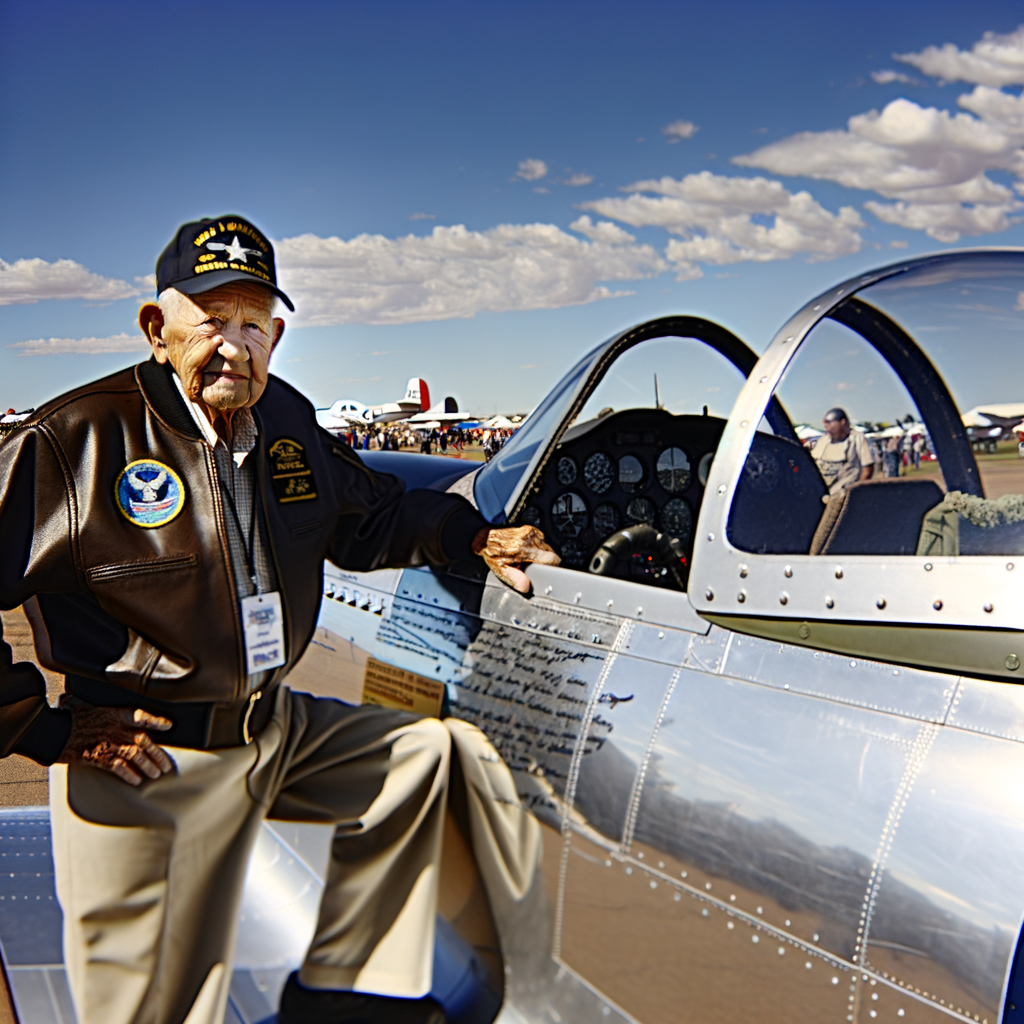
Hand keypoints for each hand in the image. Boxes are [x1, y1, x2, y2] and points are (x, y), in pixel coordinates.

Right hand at [56, 694, 174, 785]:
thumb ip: (90, 700)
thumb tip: (79, 696)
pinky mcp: (100, 758)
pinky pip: (120, 769)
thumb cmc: (66, 716)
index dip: (157, 721)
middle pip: (145, 741)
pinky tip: (136, 781)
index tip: (168, 726)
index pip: (143, 716)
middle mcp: (117, 730)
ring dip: (148, 766)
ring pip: (137, 757)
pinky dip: (129, 775)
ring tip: (157, 774)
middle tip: (166, 765)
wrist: (53, 732)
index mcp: (116, 714)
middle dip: (157, 754)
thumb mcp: (81, 701)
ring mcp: (110, 745)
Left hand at [472, 525, 559, 593]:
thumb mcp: (500, 570)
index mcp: (524, 550)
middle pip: (549, 553)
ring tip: (525, 556)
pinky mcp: (530, 528)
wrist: (485, 537)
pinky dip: (535, 545)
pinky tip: (525, 548)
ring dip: (539, 552)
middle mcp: (529, 538)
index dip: (552, 566)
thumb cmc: (491, 553)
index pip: (552, 559)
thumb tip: (526, 587)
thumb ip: (514, 579)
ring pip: (545, 546)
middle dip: (542, 560)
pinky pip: (539, 539)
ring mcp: (530, 531)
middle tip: (529, 563)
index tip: (548, 569)